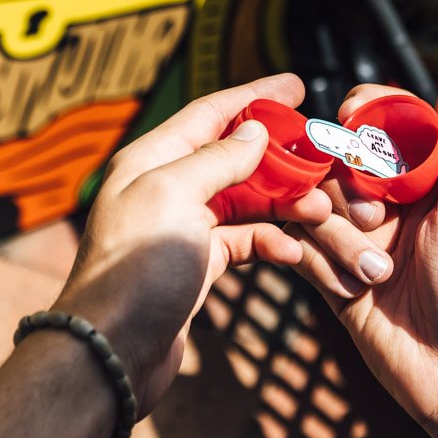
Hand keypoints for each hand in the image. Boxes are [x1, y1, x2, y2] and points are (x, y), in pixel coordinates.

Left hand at [53, 74, 331, 416]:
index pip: (211, 113)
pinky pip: (244, 240)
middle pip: (235, 157)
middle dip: (281, 158)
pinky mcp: (198, 263)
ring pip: (246, 200)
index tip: (295, 87)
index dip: (254, 96)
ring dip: (284, 203)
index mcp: (152, 159)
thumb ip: (218, 160)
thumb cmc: (135, 268)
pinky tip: (293, 251)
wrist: (115, 350)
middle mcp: (166, 186)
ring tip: (320, 210)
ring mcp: (184, 226)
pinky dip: (270, 242)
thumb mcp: (176, 197)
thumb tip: (254, 132)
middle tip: (322, 157)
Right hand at [288, 73, 437, 437]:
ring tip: (371, 272)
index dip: (367, 113)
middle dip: (350, 185)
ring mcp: (362, 238)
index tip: (353, 119)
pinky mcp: (334, 274)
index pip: (389, 123)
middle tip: (375, 219)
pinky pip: (304, 246)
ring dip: (338, 234)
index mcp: (434, 180)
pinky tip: (350, 289)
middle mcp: (396, 204)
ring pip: (319, 201)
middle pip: (343, 158)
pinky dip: (320, 263)